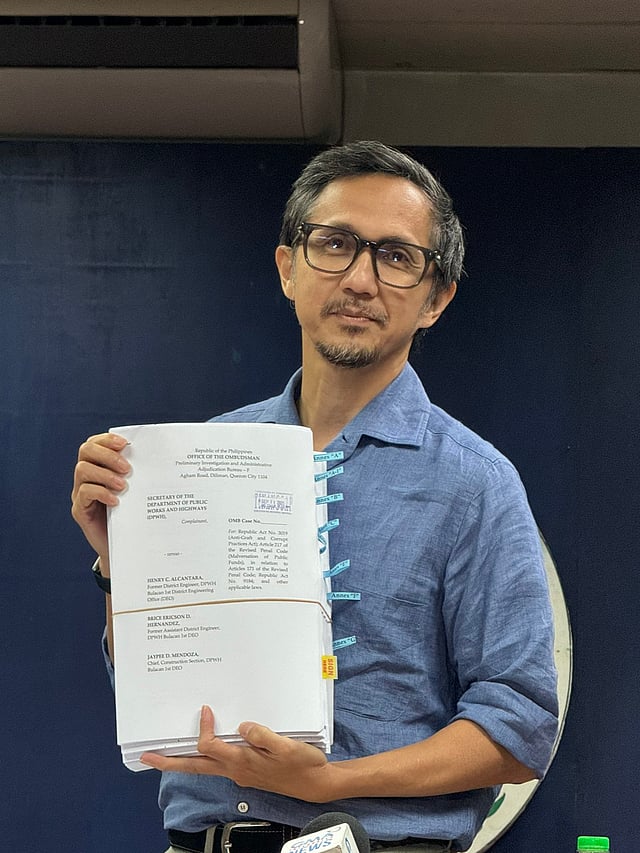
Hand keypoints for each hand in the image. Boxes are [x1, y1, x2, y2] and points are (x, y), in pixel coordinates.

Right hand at [71, 432, 130, 560]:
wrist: (125, 546)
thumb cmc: (133, 513)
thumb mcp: (135, 490)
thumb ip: (138, 473)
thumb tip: (156, 454)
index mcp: (99, 466)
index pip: (95, 443)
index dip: (107, 439)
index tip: (125, 443)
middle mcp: (86, 477)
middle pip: (86, 451)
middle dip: (107, 455)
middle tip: (127, 468)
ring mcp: (80, 493)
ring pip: (83, 470)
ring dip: (105, 474)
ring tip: (124, 486)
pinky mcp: (80, 510)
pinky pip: (84, 493)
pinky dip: (101, 493)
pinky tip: (116, 501)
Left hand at [140, 706, 332, 801]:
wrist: (316, 783)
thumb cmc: (302, 763)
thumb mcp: (285, 747)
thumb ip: (262, 736)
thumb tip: (241, 726)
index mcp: (241, 762)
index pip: (210, 746)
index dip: (203, 729)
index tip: (205, 709)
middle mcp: (235, 770)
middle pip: (195, 767)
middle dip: (169, 762)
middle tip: (146, 757)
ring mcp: (239, 773)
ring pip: (204, 767)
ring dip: (183, 760)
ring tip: (167, 753)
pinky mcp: (247, 771)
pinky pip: (218, 764)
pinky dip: (205, 756)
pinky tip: (206, 748)